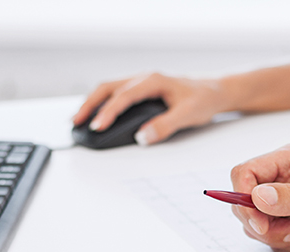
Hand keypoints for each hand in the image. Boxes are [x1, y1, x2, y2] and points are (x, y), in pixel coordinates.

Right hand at [72, 73, 229, 145]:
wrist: (213, 92)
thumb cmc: (202, 100)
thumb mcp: (188, 115)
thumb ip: (165, 126)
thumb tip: (142, 136)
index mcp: (154, 81)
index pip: (124, 96)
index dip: (108, 111)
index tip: (97, 126)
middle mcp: (144, 78)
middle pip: (108, 87)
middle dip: (90, 105)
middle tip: (76, 123)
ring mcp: (140, 82)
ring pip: (108, 88)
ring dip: (92, 103)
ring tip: (78, 120)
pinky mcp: (140, 89)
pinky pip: (115, 93)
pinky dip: (101, 103)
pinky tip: (94, 115)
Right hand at [229, 144, 289, 251]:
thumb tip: (258, 196)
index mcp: (286, 162)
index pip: (244, 174)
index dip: (243, 198)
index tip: (259, 220)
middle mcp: (280, 181)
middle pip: (246, 206)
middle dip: (268, 226)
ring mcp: (284, 204)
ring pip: (259, 227)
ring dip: (285, 237)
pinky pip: (275, 240)